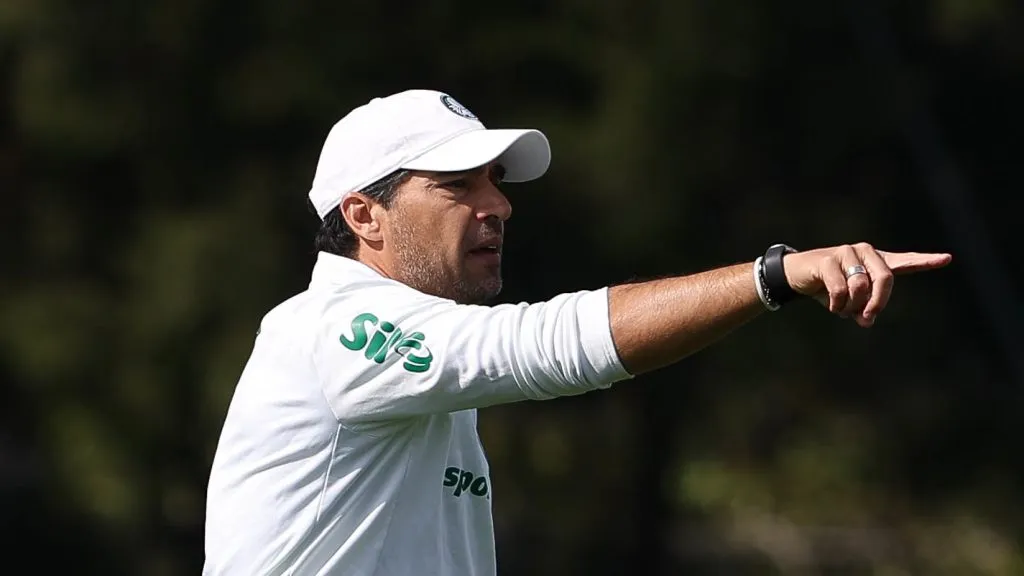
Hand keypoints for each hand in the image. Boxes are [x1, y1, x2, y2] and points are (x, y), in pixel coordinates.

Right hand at [783, 243, 951, 326]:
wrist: (797, 275)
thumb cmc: (828, 288)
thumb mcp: (850, 303)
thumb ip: (863, 310)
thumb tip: (867, 321)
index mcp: (876, 262)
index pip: (905, 262)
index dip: (925, 261)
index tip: (946, 259)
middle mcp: (866, 253)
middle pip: (885, 278)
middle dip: (877, 302)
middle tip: (866, 319)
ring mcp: (847, 253)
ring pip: (861, 285)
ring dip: (852, 305)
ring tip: (842, 310)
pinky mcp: (828, 259)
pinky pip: (840, 287)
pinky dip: (838, 303)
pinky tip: (833, 307)